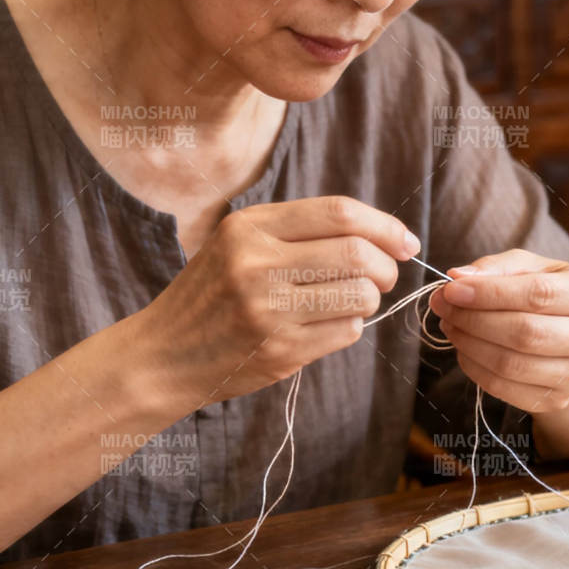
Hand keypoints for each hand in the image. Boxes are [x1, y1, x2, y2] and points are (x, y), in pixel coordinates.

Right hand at [141, 195, 418, 406]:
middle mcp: (256, 263)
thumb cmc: (212, 295)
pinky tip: (326, 327)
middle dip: (387, 267)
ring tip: (351, 302)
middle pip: (358, 253)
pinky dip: (350, 328)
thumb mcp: (239, 244)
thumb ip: (299, 232)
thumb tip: (384, 235)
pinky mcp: (279, 351)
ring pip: (360, 295)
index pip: (340, 212)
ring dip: (370, 300)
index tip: (405, 241)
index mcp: (250, 227)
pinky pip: (346, 332)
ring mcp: (268, 309)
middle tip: (384, 277)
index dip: (385, 225)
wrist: (162, 355)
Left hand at [427, 249, 568, 413]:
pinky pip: (503, 388)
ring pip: (510, 364)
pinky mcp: (557, 400)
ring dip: (468, 343)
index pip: (539, 294)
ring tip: (450, 324)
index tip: (452, 289)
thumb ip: (497, 268)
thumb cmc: (552, 296)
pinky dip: (474, 367)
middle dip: (473, 318)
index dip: (490, 293)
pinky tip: (464, 348)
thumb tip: (457, 277)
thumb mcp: (534, 268)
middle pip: (524, 333)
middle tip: (443, 305)